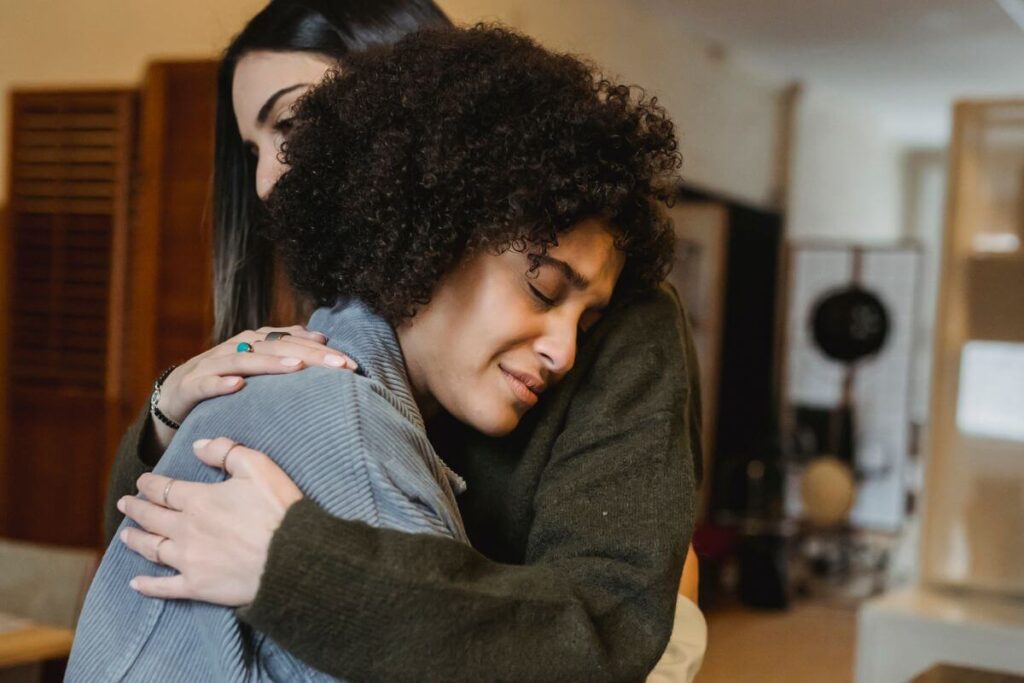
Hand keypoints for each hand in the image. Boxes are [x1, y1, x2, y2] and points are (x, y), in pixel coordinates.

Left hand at [118, 437, 301, 605]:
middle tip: (125, 504)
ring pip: (152, 548)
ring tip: (125, 535)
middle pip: (152, 517)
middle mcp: (185, 529)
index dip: (150, 484)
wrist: (291, 558)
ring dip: (135, 540)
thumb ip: (225, 451)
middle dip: (136, 508)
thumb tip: (197, 446)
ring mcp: (188, 560)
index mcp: (198, 500)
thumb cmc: (278, 510)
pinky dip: (147, 585)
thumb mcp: (258, 466)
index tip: (142, 482)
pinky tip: (135, 583)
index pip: (164, 489)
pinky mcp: (197, 586)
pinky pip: (164, 587)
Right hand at [152, 326, 356, 449]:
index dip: (322, 351)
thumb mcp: (256, 365)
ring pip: (242, 360)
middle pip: (274, 347)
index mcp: (253, 342)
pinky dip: (220, 383)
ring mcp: (210, 365)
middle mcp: (234, 347)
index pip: (292, 341)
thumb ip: (285, 348)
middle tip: (338, 366)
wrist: (173, 397)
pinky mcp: (188, 387)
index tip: (352, 364)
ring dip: (270, 364)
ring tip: (296, 367)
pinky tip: (237, 386)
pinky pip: (204, 384)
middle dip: (308, 355)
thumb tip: (321, 337)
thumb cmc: (223, 381)